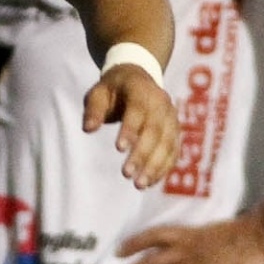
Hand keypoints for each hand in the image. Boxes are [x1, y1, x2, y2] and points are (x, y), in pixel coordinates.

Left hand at [81, 64, 178, 188]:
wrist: (138, 78)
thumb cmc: (113, 89)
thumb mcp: (98, 92)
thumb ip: (93, 109)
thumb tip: (88, 129)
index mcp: (142, 91)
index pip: (138, 111)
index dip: (130, 129)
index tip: (118, 149)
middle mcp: (162, 104)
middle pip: (155, 131)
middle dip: (142, 154)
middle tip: (126, 174)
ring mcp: (172, 118)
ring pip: (168, 144)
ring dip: (155, 166)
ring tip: (139, 184)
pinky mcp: (175, 131)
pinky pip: (173, 151)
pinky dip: (163, 168)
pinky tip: (149, 182)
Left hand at [108, 212, 263, 263]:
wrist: (261, 233)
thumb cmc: (240, 230)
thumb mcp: (209, 230)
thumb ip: (194, 241)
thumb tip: (183, 250)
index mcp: (186, 234)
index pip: (152, 236)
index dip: (133, 243)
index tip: (117, 252)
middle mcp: (186, 250)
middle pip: (149, 263)